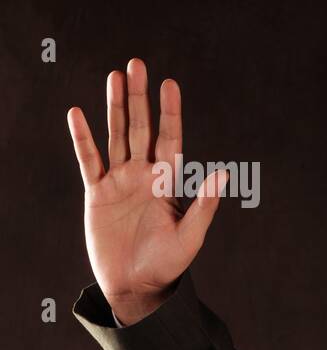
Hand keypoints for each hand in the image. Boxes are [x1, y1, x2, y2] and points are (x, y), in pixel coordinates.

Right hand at [67, 58, 225, 324]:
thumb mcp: (192, 236)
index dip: (169, 112)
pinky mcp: (97, 194)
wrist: (137, 285)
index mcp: (168, 182)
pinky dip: (83, 138)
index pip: (170, 138)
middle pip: (141, 128)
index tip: (170, 84)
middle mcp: (144, 175)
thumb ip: (204, 205)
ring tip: (114, 77)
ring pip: (116, 136)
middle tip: (136, 64)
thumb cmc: (169, 263)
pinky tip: (77, 114)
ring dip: (115, 107)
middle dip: (140, 97)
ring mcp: (119, 181)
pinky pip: (89, 160)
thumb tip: (224, 175)